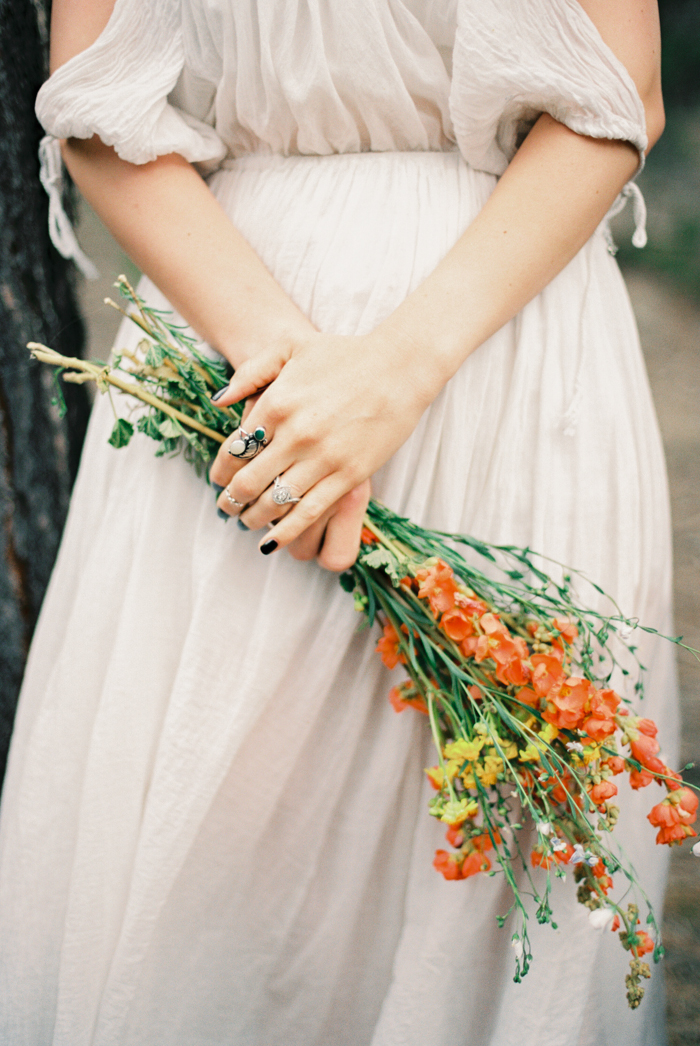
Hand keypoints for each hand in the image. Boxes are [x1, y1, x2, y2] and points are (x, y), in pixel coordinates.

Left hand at [208, 328, 436, 555]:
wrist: (398, 367)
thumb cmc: (344, 355)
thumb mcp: (289, 347)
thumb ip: (251, 372)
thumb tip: (219, 403)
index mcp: (276, 403)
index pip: (234, 450)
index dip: (220, 472)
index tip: (217, 481)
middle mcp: (295, 434)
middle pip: (248, 481)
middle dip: (231, 500)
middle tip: (226, 507)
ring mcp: (323, 458)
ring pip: (275, 501)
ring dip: (253, 518)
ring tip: (246, 522)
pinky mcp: (349, 476)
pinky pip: (309, 511)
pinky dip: (286, 531)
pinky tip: (272, 541)